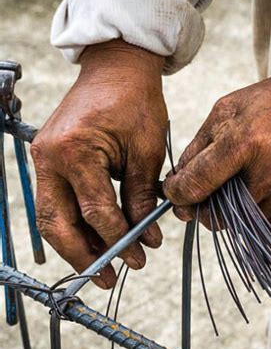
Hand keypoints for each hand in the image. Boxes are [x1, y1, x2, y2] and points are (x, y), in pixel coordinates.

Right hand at [31, 39, 166, 288]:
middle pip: (57, 223)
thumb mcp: (147, 151)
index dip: (119, 239)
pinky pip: (58, 201)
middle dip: (83, 256)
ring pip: (52, 217)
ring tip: (101, 267)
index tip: (139, 257)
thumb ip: (142, 197)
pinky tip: (95, 239)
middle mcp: (50, 158)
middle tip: (107, 278)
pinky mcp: (49, 160)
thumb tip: (145, 237)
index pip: (96, 211)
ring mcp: (44, 159)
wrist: (117, 70)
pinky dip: (75, 224)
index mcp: (76, 152)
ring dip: (76, 245)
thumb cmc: (136, 103)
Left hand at [164, 51, 270, 227]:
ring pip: (246, 222)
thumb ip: (199, 146)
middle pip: (219, 214)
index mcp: (246, 141)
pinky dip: (266, 208)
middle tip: (215, 191)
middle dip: (209, 207)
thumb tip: (177, 185)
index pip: (197, 184)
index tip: (177, 196)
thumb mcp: (231, 108)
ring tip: (258, 175)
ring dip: (241, 207)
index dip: (179, 195)